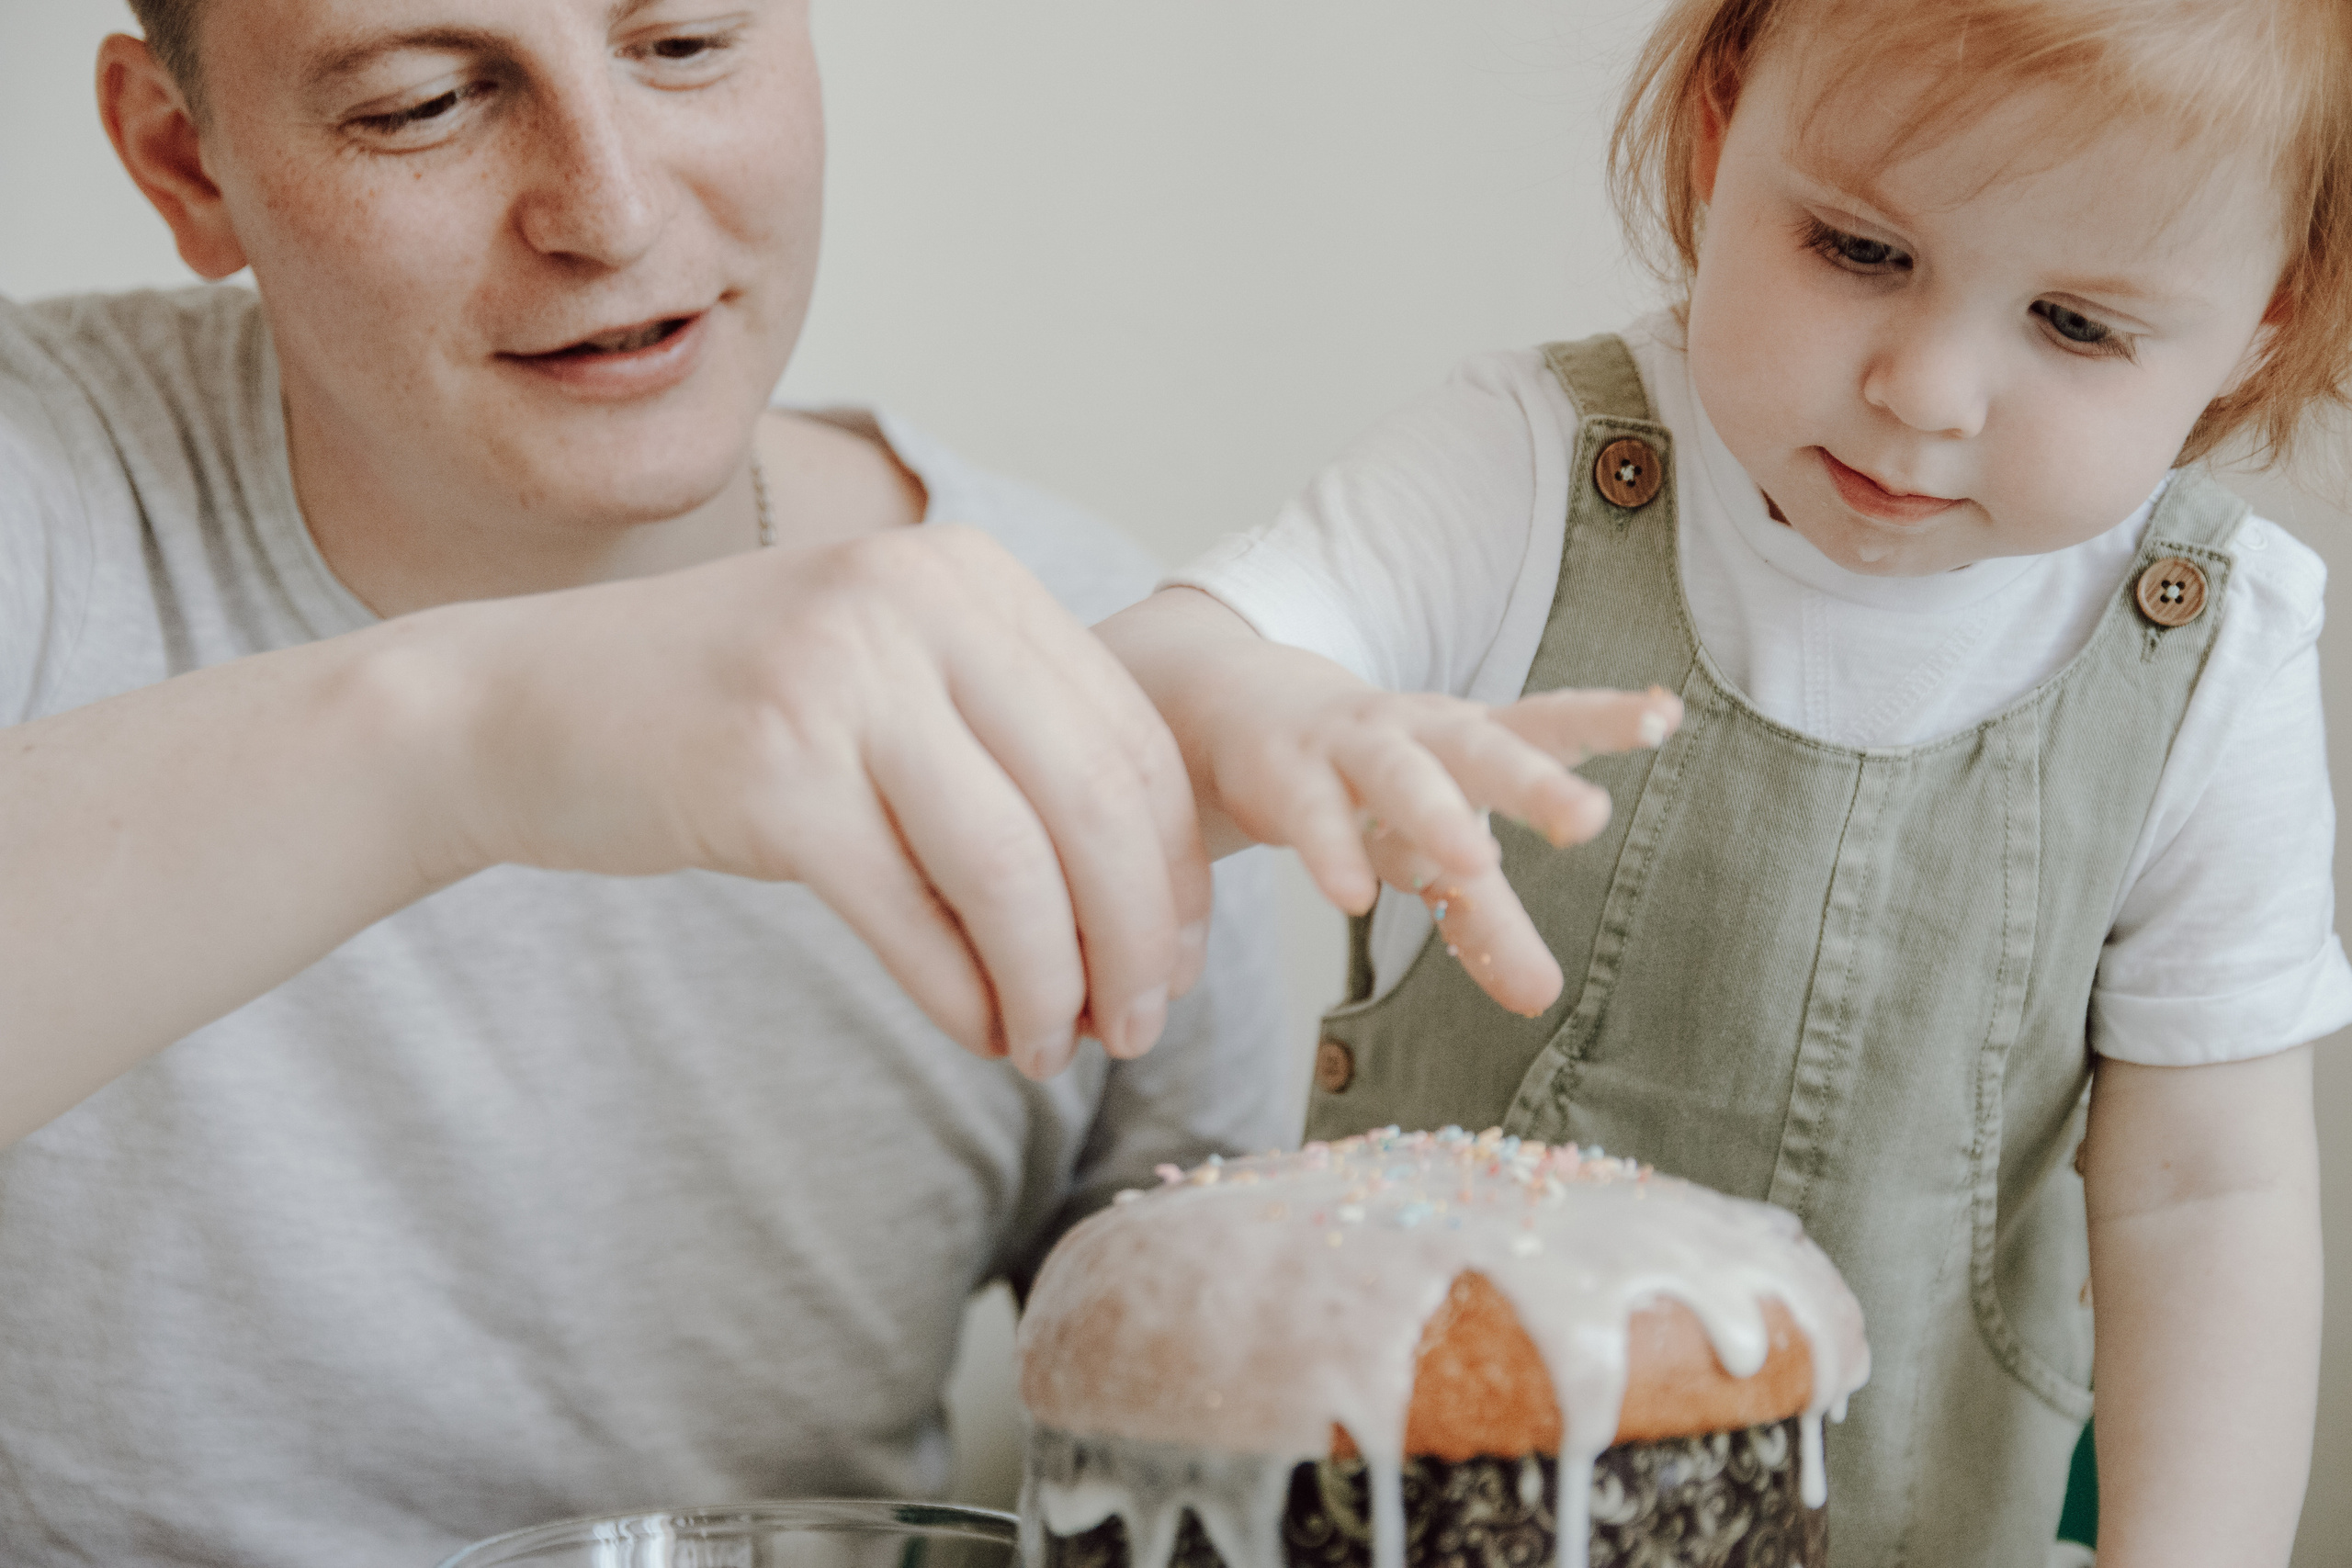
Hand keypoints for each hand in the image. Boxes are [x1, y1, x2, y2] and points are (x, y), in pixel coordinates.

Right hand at [423, 525, 1208, 1077]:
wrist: (519, 704)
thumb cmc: (721, 711)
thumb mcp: (886, 682)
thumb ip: (1007, 753)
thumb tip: (1143, 919)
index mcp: (965, 570)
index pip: (1132, 735)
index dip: (1174, 871)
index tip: (1176, 965)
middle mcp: (912, 599)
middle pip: (1094, 801)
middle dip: (1136, 941)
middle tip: (1138, 1029)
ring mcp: (838, 678)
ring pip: (1015, 868)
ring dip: (1054, 985)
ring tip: (1053, 1050)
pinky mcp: (768, 772)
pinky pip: (915, 915)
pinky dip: (968, 996)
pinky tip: (983, 1034)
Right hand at [1099, 588, 1680, 1014]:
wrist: (1242, 716)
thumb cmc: (1366, 788)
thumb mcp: (1431, 853)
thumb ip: (1488, 923)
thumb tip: (1545, 1001)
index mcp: (1470, 741)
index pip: (1547, 724)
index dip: (1604, 718)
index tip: (1665, 714)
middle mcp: (1420, 733)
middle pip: (1484, 748)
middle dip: (1534, 780)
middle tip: (1588, 816)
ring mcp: (1348, 748)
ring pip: (1398, 772)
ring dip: (1434, 812)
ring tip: (1475, 862)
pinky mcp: (1283, 776)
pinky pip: (1310, 813)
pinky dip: (1330, 850)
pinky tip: (1350, 896)